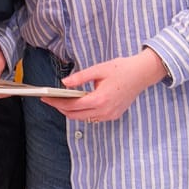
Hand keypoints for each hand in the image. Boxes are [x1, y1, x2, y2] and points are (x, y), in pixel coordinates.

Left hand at [46, 48, 167, 121]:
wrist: (142, 74)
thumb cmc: (121, 69)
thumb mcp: (98, 69)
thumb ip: (80, 77)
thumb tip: (64, 83)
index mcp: (100, 99)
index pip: (72, 106)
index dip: (56, 103)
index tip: (45, 98)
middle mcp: (105, 110)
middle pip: (75, 115)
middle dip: (60, 108)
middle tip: (50, 100)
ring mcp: (110, 115)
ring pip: (84, 118)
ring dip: (71, 112)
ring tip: (60, 101)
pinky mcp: (114, 115)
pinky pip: (93, 118)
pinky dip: (83, 113)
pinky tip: (77, 104)